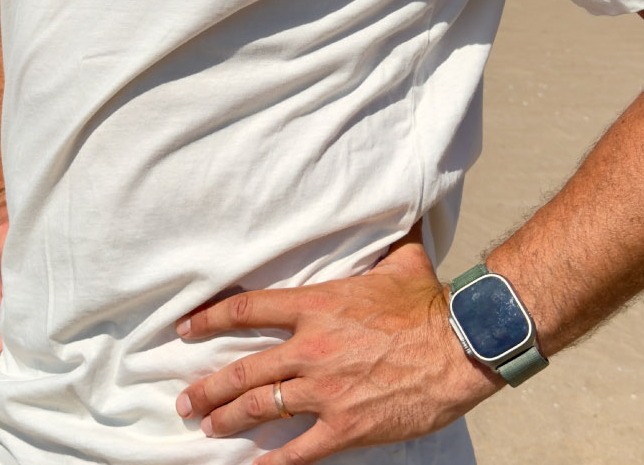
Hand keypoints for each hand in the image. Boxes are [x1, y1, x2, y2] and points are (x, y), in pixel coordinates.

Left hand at [173, 227, 499, 464]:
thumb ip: (380, 240)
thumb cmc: (428, 301)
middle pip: (243, 370)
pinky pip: (298, 450)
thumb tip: (388, 203)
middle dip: (208, 388)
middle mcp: (311, 348)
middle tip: (186, 400)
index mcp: (316, 305)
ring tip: (208, 427)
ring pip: (261, 408)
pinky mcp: (345, 426)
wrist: (458, 346)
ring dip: (228, 420)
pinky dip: (272, 462)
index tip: (185, 328)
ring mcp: (325, 391)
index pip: (248, 309)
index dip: (209, 318)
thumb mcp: (399, 259)